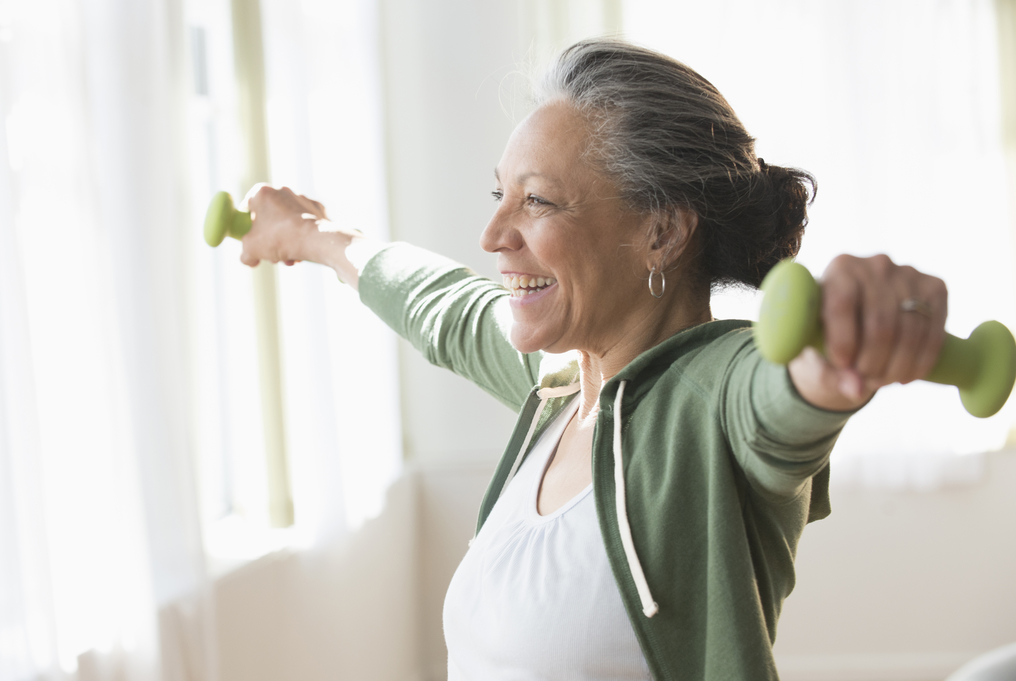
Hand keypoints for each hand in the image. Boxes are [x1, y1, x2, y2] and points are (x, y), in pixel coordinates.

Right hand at [239, 185, 328, 266]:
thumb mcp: (251, 249)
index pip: (248, 206)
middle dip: (269, 239)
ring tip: (288, 259)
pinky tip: (302, 253)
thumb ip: (245, 254)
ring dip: (285, 242)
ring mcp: (302, 198)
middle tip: (271, 255)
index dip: (246, 224)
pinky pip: (304, 224)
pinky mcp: (318, 208)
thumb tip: (249, 259)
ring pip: (287, 223)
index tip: (250, 237)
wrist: (315, 239)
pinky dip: (301, 237)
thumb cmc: (279, 238)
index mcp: (262, 193)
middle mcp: (283, 190)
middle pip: (269, 218)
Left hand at [788, 254, 947, 410]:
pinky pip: (934, 331)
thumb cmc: (829, 331)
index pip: (842, 303)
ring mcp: (909, 274)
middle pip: (881, 322)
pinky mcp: (935, 288)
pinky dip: (922, 361)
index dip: (843, 341)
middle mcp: (875, 265)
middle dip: (873, 362)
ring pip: (910, 330)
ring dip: (897, 366)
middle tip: (865, 381)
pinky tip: (906, 376)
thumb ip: (830, 371)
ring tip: (882, 381)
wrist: (861, 315)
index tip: (843, 366)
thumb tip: (856, 391)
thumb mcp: (818, 349)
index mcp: (839, 269)